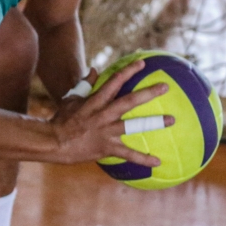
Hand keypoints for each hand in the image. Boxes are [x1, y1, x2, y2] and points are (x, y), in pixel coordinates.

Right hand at [48, 61, 172, 167]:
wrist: (53, 142)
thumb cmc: (61, 119)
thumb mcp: (71, 98)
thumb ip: (85, 84)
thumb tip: (94, 69)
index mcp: (95, 101)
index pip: (114, 82)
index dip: (128, 71)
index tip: (142, 63)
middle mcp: (103, 115)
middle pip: (129, 101)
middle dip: (148, 93)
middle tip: (165, 86)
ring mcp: (106, 131)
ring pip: (133, 126)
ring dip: (153, 122)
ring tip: (171, 120)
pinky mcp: (107, 148)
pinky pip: (128, 154)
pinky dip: (143, 159)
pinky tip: (158, 161)